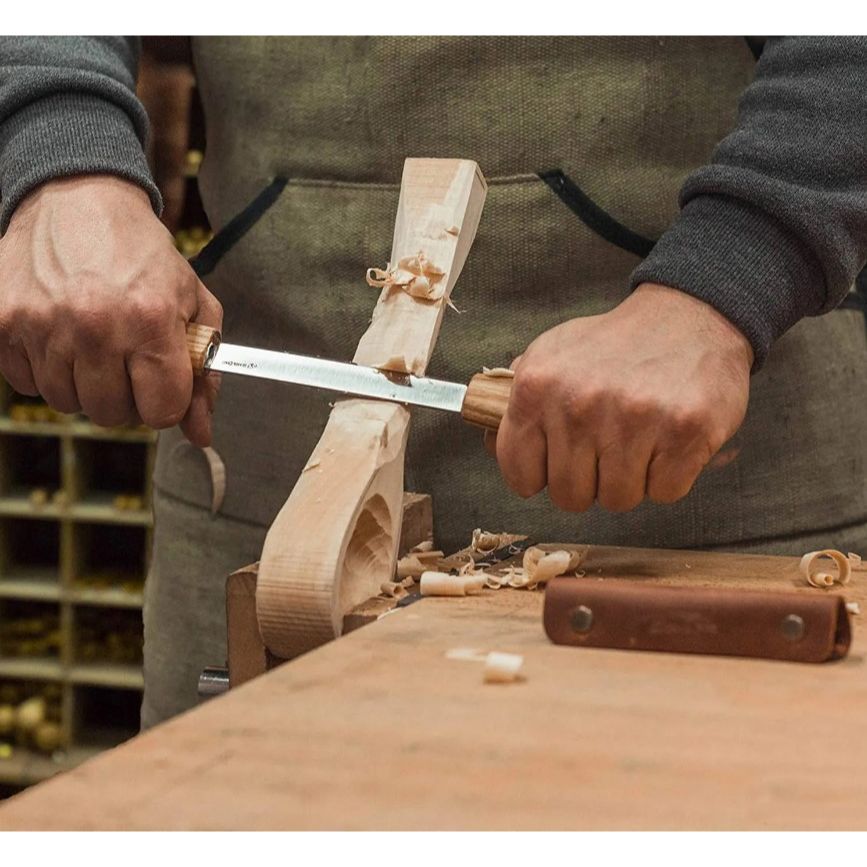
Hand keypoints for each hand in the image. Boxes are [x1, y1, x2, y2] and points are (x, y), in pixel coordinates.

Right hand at [0, 175, 221, 445]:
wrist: (78, 199)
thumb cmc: (143, 256)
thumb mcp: (194, 305)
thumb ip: (205, 374)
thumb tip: (200, 435)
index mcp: (150, 320)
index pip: (161, 410)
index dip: (165, 402)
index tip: (161, 384)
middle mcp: (95, 325)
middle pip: (112, 414)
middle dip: (126, 398)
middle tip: (127, 364)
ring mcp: (43, 323)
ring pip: (67, 403)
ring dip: (84, 385)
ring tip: (94, 346)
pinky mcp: (2, 321)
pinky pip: (25, 383)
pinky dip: (44, 370)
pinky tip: (60, 338)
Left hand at [491, 283, 752, 511]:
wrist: (690, 315)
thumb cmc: (615, 346)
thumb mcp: (553, 356)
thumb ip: (519, 401)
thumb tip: (492, 444)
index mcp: (536, 386)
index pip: (519, 473)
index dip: (539, 476)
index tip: (555, 465)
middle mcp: (579, 404)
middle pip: (570, 496)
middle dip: (589, 482)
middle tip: (606, 450)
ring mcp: (633, 419)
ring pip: (617, 499)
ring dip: (630, 481)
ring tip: (639, 441)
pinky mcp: (685, 432)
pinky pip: (664, 493)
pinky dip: (668, 477)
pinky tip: (668, 440)